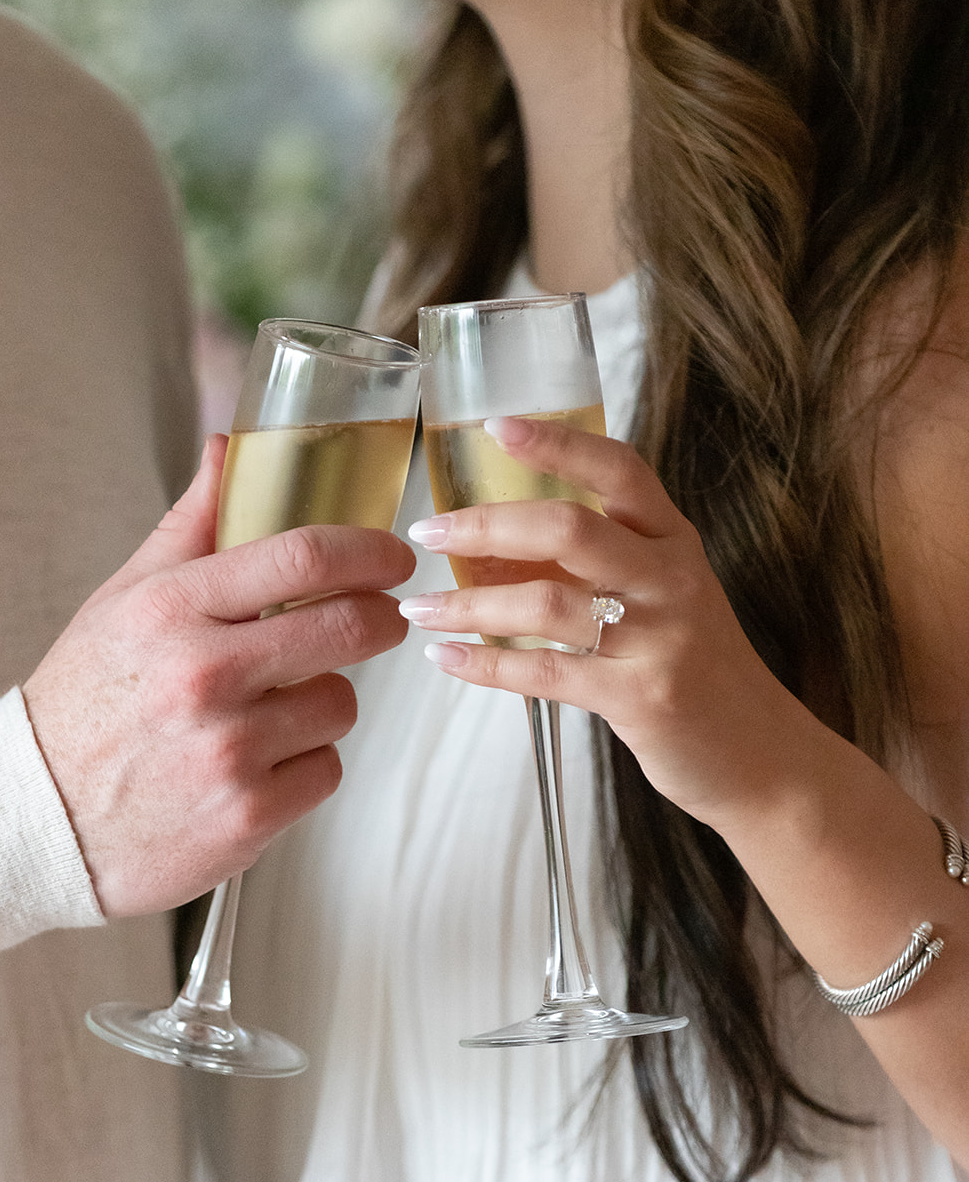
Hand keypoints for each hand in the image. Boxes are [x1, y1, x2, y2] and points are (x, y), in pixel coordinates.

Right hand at [24, 434, 413, 916]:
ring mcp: (229, 750)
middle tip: (380, 618)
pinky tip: (259, 764)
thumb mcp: (122, 602)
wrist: (38, 820)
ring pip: (342, 704)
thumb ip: (190, 528)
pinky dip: (305, 766)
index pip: (302, 556)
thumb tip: (230, 450)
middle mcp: (202, 676)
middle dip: (380, 618)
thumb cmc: (86, 702)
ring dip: (325, 701)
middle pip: (347, 626)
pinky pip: (326, 770)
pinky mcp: (249, 816)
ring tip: (274, 709)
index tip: (394, 555)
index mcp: (171, 610)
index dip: (369, 550)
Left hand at [400, 414, 818, 831]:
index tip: (495, 425)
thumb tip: (501, 540)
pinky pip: (546, 673)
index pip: (619, 470)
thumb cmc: (698, 670)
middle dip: (486, 526)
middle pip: (569, 530)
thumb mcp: (668, 597)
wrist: (761, 756)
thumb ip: (607, 564)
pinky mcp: (642, 698)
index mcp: (675, 541)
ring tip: (420, 609)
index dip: (558, 442)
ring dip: (469, 604)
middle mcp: (672, 579)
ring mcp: (660, 639)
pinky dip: (487, 665)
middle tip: (427, 533)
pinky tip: (448, 659)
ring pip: (546, 604)